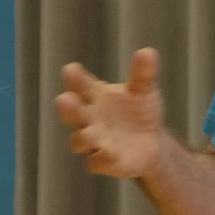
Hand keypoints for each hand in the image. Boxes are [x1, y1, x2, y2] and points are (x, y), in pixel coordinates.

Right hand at [56, 48, 170, 178]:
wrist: (151, 142)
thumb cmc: (140, 110)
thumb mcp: (144, 90)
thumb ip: (143, 74)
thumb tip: (148, 52)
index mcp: (95, 96)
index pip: (80, 85)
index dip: (74, 78)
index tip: (70, 70)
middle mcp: (89, 118)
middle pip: (70, 112)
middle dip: (66, 107)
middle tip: (64, 100)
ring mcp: (94, 141)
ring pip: (77, 140)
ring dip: (82, 137)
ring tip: (91, 133)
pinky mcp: (103, 162)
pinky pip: (95, 162)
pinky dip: (101, 158)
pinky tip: (111, 153)